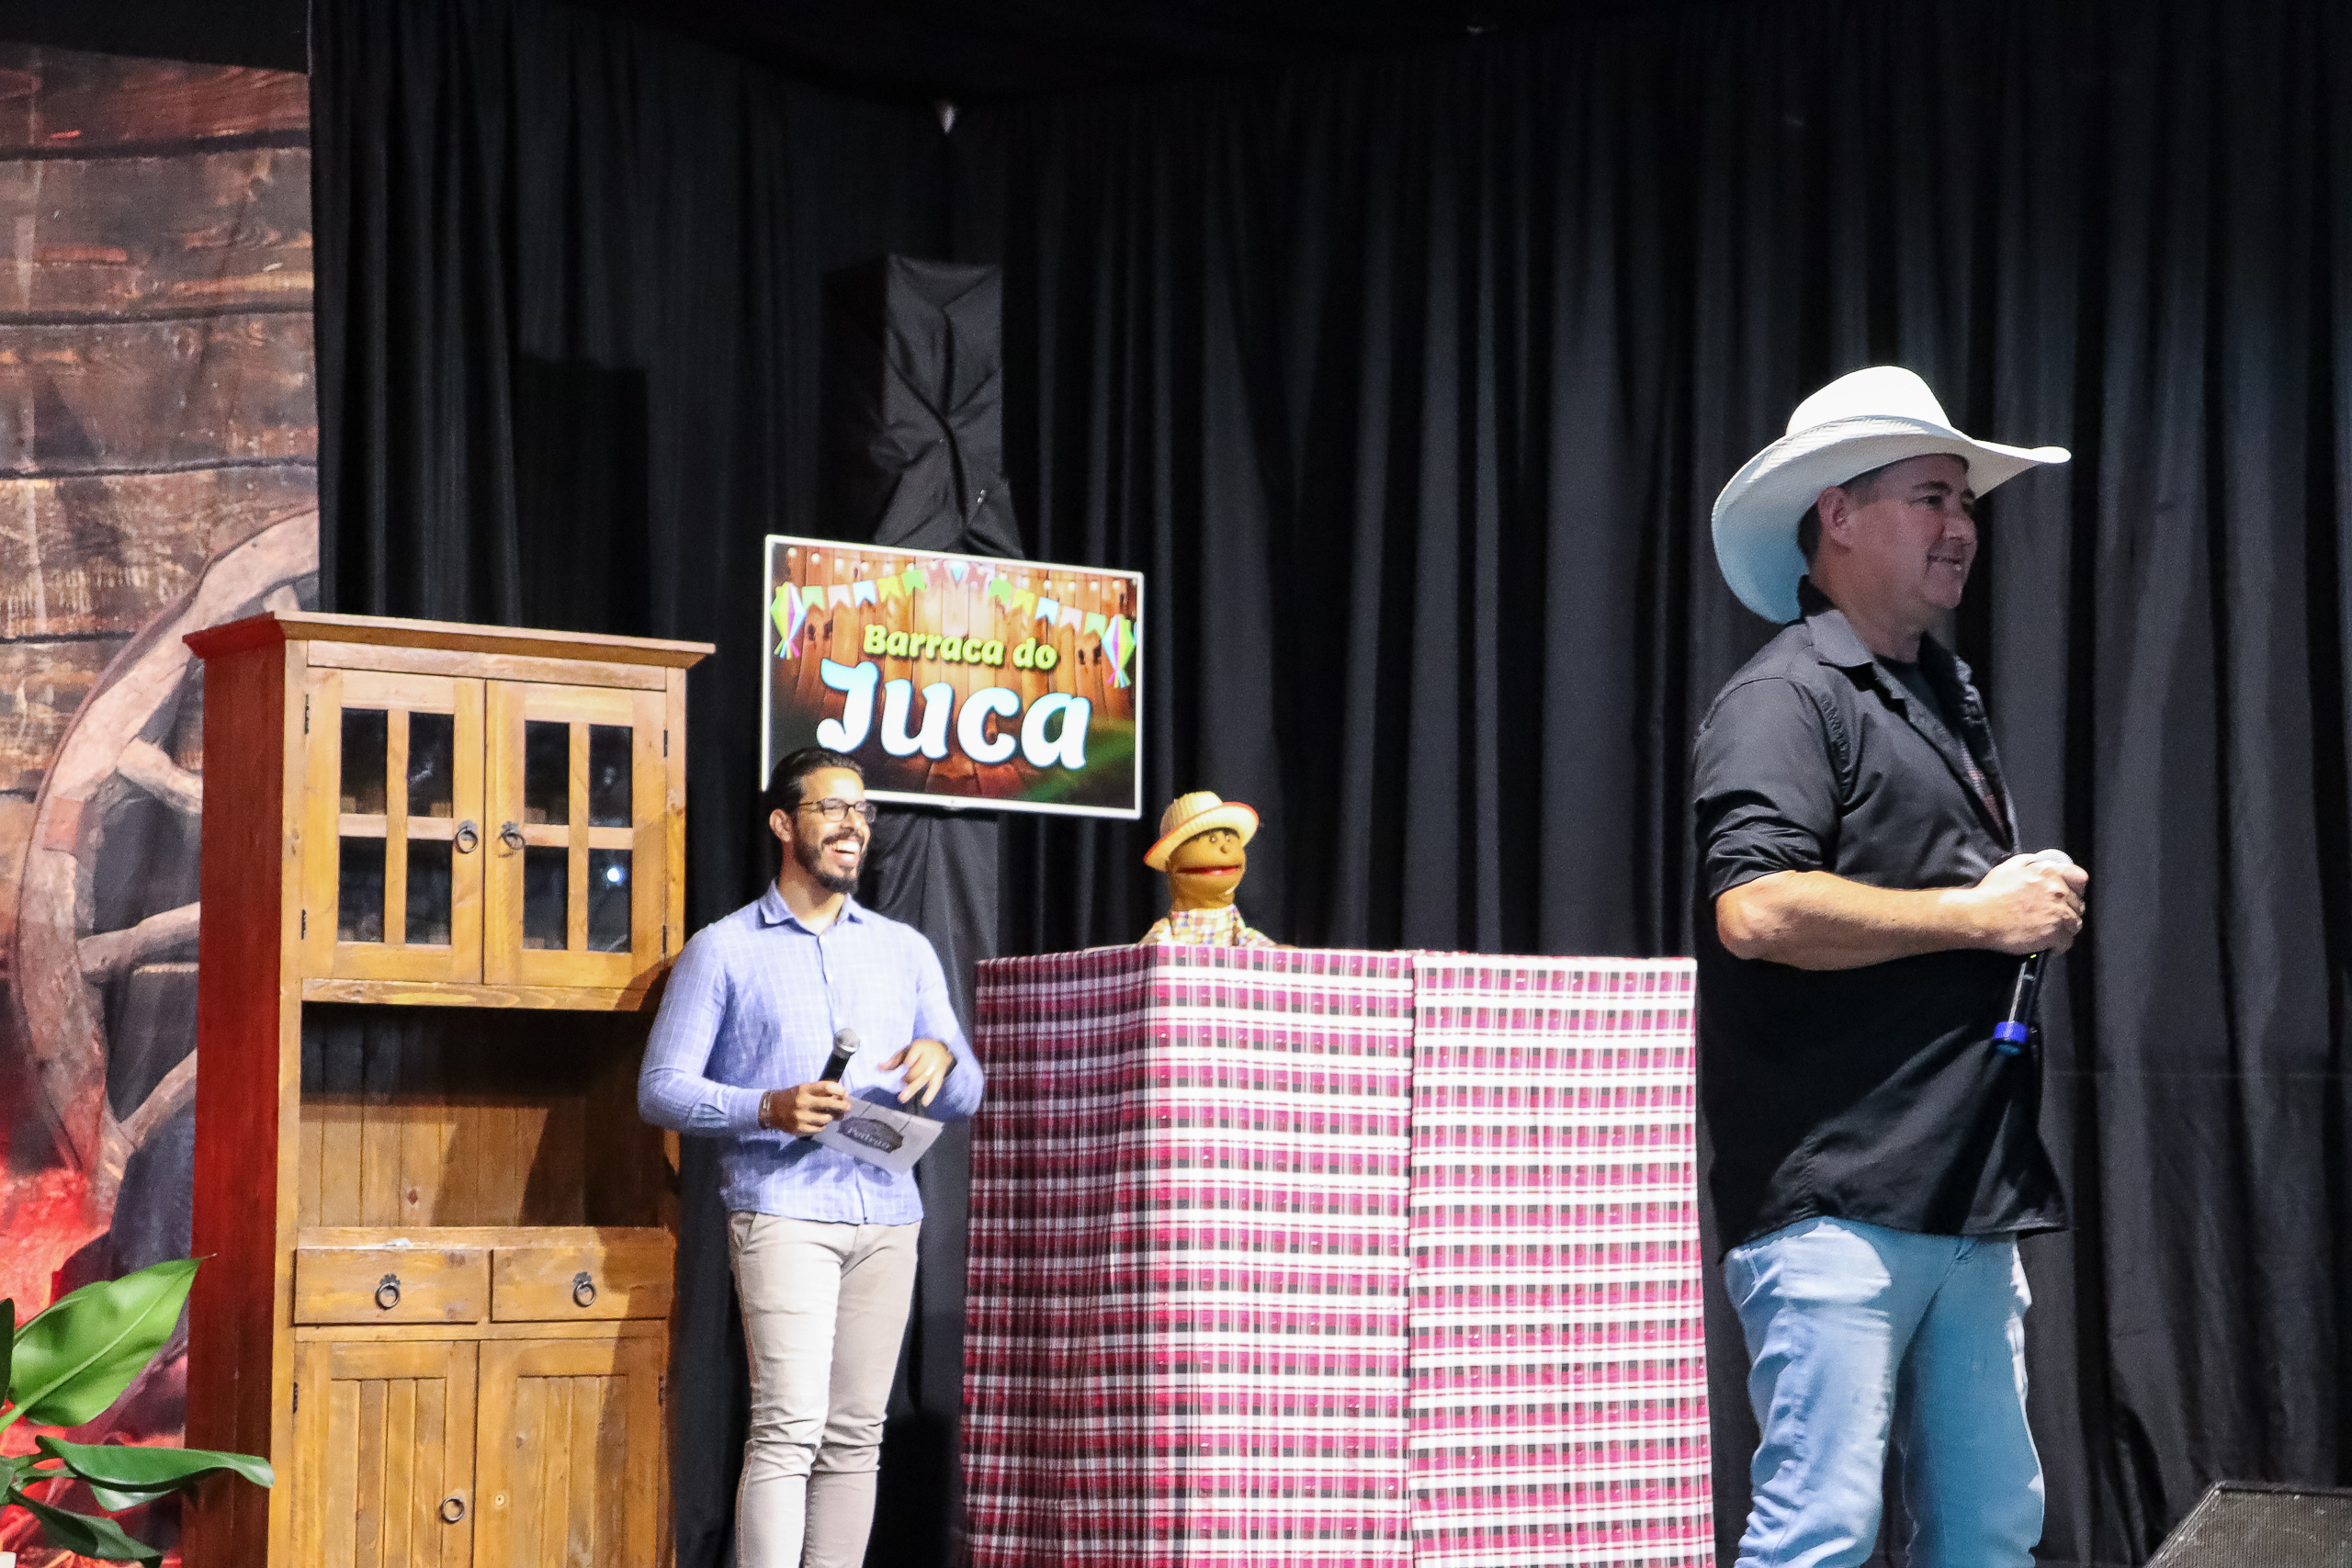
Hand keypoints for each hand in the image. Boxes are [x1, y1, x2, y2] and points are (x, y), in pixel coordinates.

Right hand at [761, 1081, 848, 1135]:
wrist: (771, 1109)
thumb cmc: (792, 1097)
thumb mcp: (804, 1089)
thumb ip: (820, 1092)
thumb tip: (842, 1098)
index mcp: (804, 1089)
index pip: (826, 1087)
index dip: (839, 1090)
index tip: (844, 1093)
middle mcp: (803, 1102)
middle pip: (830, 1103)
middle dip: (842, 1105)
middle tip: (847, 1107)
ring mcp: (801, 1116)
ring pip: (826, 1119)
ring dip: (830, 1117)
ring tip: (828, 1115)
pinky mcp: (799, 1128)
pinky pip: (819, 1128)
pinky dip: (821, 1125)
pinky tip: (818, 1122)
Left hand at [881, 1038, 954, 1107]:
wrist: (941, 1049)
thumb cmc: (920, 1050)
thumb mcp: (907, 1050)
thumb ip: (894, 1060)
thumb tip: (879, 1067)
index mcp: (921, 1046)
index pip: (917, 1051)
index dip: (913, 1057)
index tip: (907, 1064)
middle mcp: (930, 1056)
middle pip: (919, 1068)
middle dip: (909, 1077)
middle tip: (902, 1081)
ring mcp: (936, 1066)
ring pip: (924, 1078)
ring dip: (913, 1087)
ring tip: (903, 1097)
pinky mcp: (940, 1074)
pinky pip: (936, 1085)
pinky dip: (931, 1094)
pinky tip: (925, 1101)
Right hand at [1965, 852, 2088, 954]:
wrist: (1980, 917)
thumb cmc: (1991, 893)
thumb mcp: (2009, 867)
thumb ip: (2030, 862)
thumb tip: (2041, 863)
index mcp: (2048, 874)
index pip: (2080, 879)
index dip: (2075, 888)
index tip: (2069, 895)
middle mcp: (2057, 892)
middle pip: (2077, 904)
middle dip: (2068, 910)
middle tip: (2054, 916)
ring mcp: (2057, 914)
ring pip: (2075, 923)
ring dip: (2065, 928)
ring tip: (2051, 931)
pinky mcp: (2053, 934)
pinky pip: (2067, 942)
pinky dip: (2059, 945)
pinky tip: (2049, 944)